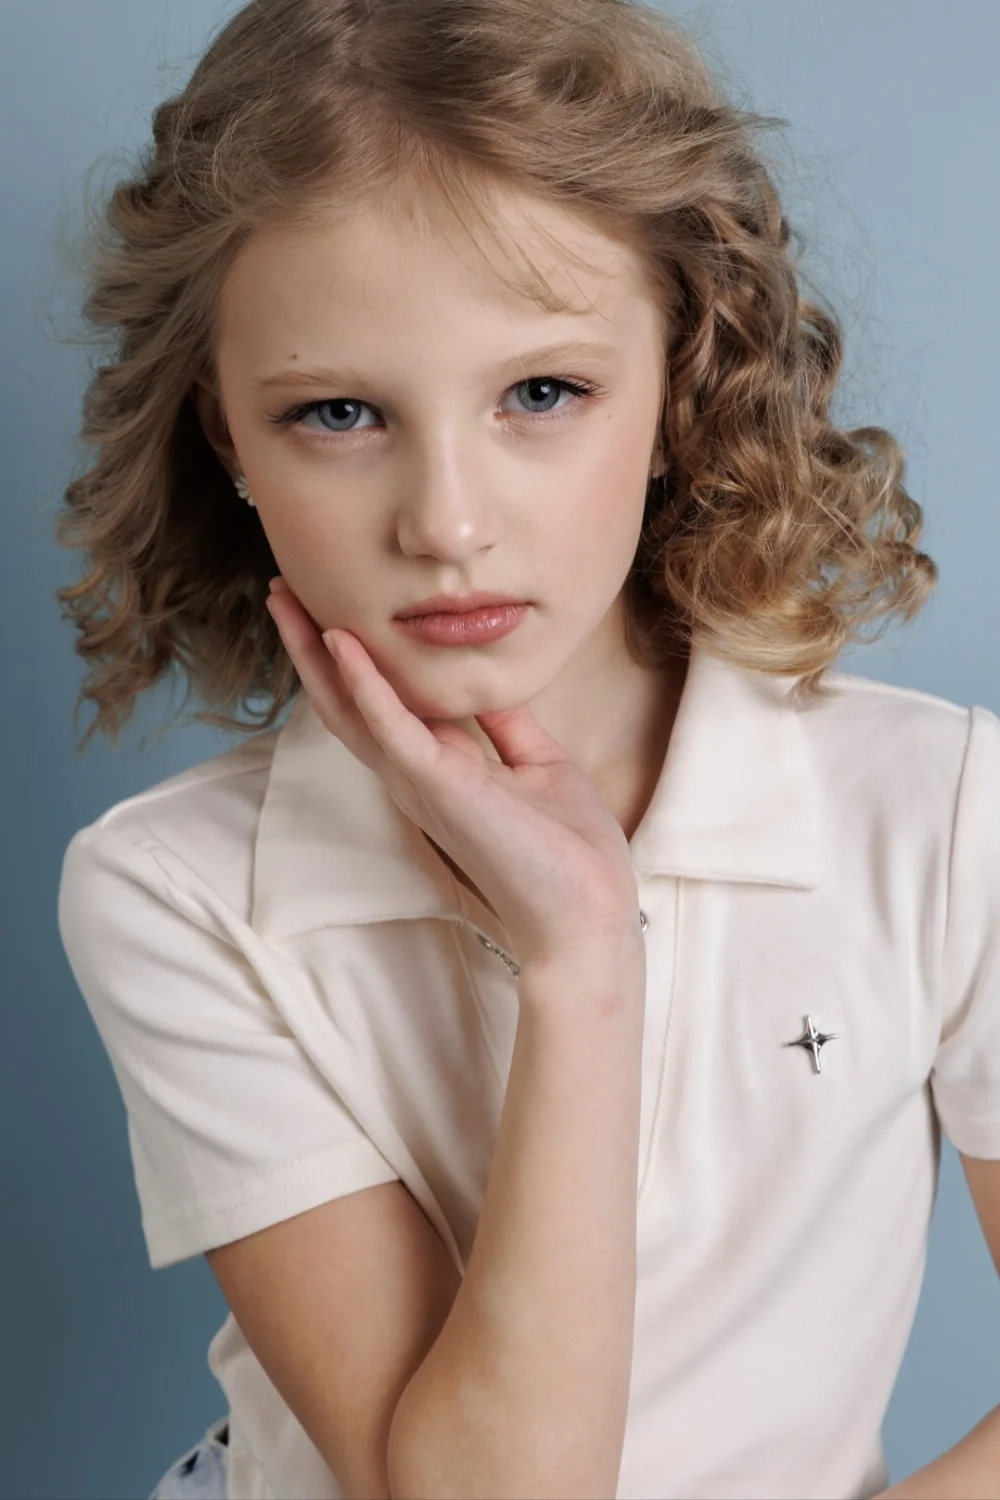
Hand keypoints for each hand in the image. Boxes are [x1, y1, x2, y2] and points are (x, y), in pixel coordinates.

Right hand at [264, 578, 644, 977]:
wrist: (587, 908)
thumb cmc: (567, 849)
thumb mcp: (537, 764)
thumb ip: (505, 726)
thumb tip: (487, 682)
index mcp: (436, 770)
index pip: (379, 704)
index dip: (353, 657)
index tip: (334, 606)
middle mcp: (414, 776)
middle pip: (344, 703)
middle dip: (310, 647)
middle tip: (282, 593)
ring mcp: (419, 782)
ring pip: (347, 710)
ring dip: (314, 653)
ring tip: (285, 602)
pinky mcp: (437, 785)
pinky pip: (389, 725)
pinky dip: (364, 681)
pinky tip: (341, 639)